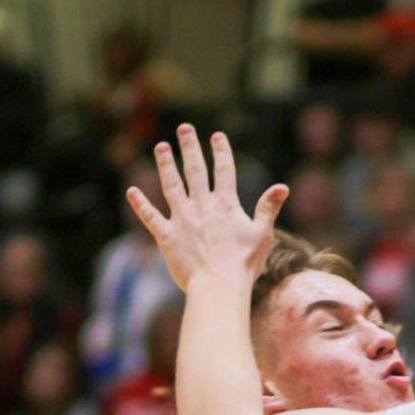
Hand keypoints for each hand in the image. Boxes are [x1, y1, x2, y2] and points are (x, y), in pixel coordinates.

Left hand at [127, 126, 287, 291]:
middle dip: (189, 147)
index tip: (216, 135)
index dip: (221, 151)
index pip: (224, 170)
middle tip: (184, 128)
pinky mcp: (167, 236)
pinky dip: (140, 203)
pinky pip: (150, 216)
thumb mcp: (262, 235)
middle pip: (194, 169)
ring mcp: (182, 219)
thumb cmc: (243, 264)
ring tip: (161, 147)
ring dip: (165, 164)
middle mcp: (201, 205)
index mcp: (225, 204)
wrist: (218, 286)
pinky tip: (131, 191)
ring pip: (171, 185)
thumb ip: (268, 208)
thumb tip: (283, 187)